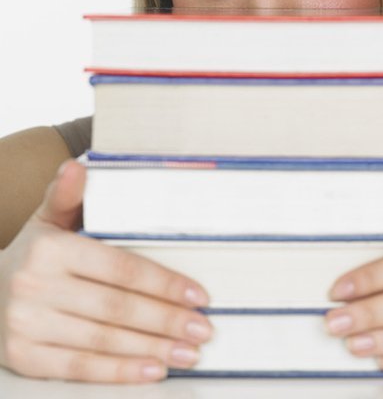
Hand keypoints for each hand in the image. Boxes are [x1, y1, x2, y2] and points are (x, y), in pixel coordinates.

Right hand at [0, 160, 212, 382]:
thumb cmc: (34, 253)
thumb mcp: (47, 219)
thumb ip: (68, 196)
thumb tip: (78, 166)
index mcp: (51, 248)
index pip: (120, 268)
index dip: (163, 283)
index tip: (197, 295)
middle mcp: (35, 286)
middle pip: (116, 307)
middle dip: (166, 320)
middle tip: (203, 327)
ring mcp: (27, 325)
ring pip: (102, 341)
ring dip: (152, 349)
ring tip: (189, 352)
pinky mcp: (23, 357)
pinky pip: (79, 368)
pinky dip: (119, 372)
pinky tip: (153, 370)